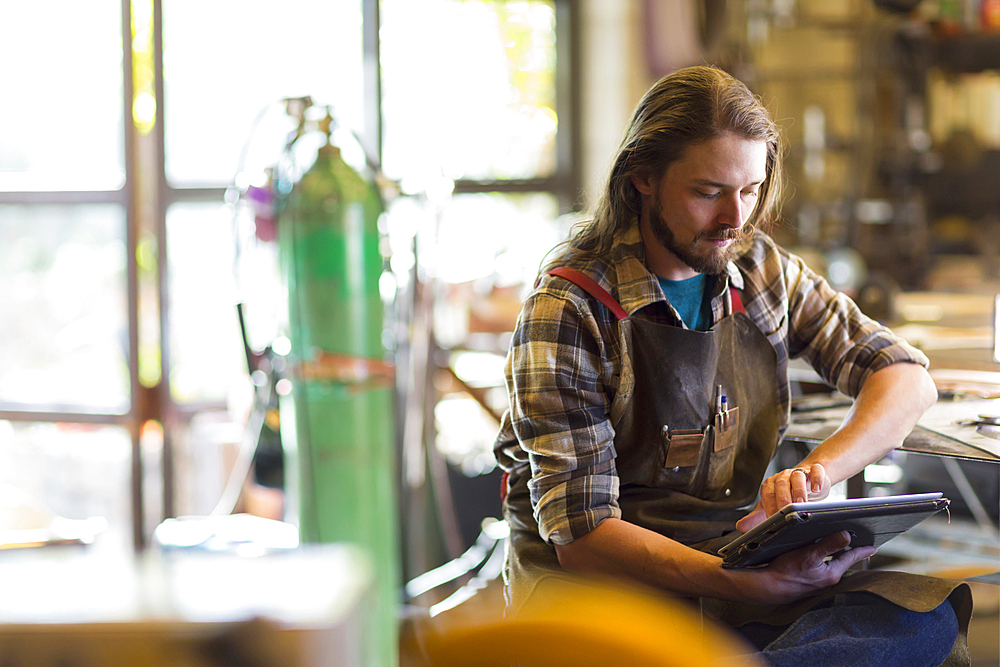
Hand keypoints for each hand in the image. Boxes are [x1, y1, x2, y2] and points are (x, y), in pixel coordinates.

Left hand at [735, 463, 830, 531]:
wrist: (807, 479)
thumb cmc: (787, 494)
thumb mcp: (771, 505)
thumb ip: (757, 517)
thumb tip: (740, 526)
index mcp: (771, 485)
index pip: (767, 494)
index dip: (769, 506)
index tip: (772, 519)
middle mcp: (783, 477)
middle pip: (781, 485)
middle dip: (783, 498)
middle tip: (786, 511)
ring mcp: (799, 473)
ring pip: (797, 478)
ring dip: (799, 490)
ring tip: (801, 503)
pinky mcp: (815, 471)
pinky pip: (816, 471)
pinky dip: (816, 479)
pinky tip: (816, 489)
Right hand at [738, 530, 876, 604]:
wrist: (768, 586)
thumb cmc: (786, 572)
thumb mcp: (809, 554)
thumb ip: (829, 544)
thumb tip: (847, 536)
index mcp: (831, 574)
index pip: (851, 558)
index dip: (862, 551)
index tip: (873, 547)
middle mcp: (827, 579)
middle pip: (843, 561)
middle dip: (851, 552)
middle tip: (860, 543)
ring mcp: (818, 582)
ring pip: (832, 564)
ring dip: (837, 555)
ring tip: (842, 546)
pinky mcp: (808, 581)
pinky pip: (822, 567)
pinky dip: (825, 559)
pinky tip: (819, 554)